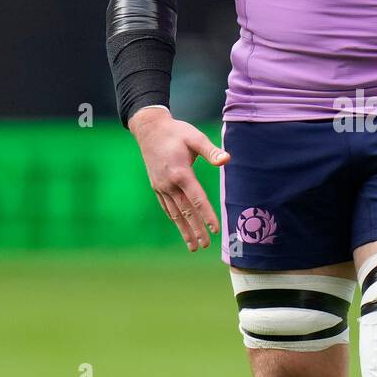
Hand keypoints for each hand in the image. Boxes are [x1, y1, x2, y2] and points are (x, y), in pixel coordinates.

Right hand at [129, 106, 229, 251]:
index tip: (215, 230)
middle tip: (205, 246)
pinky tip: (180, 228)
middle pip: (185, 212)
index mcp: (180, 173)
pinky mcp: (156, 186)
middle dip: (196, 230)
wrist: (149, 129)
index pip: (197, 200)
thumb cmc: (176, 132)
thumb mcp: (195, 137)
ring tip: (193, 246)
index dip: (207, 216)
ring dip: (184, 230)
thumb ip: (210, 151)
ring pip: (174, 213)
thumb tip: (226, 159)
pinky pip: (167, 207)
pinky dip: (174, 219)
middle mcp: (169, 184)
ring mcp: (161, 186)